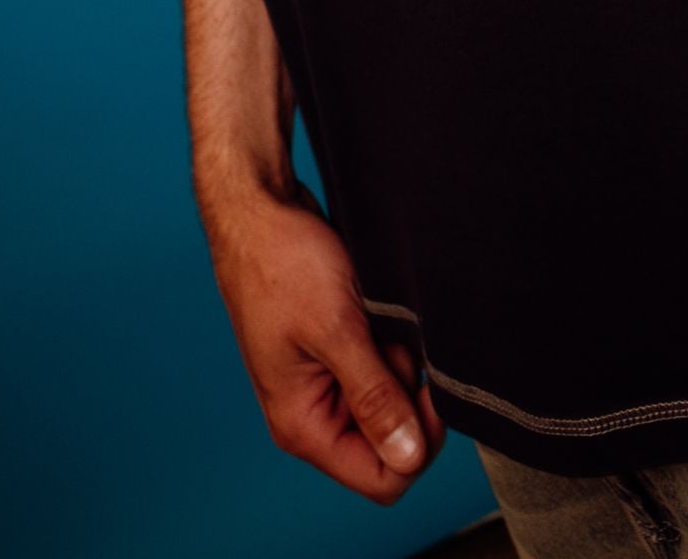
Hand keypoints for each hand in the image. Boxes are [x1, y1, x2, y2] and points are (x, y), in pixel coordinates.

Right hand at [201, 179, 445, 503]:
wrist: (262, 209)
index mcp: (304, 425)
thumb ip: (374, 397)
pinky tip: (379, 307)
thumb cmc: (282, 264)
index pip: (382, 478)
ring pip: (393, 397)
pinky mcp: (341, 351)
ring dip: (401, 359)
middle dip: (407, 393)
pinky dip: (393, 339)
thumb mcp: (337, 330)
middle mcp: (316, 413)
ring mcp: (328, 381)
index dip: (417, 443)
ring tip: (378, 314)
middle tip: (392, 340)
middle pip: (393, 440)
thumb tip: (409, 457)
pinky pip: (384, 364)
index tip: (425, 389)